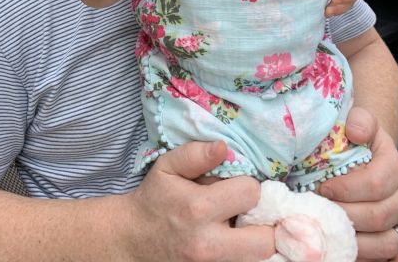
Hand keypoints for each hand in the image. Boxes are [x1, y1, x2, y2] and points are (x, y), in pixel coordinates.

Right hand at [126, 141, 275, 260]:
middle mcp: (208, 244)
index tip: (235, 187)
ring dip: (253, 240)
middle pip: (265, 240)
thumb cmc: (155, 198)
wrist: (132, 239)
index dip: (247, 186)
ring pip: (257, 259)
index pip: (251, 193)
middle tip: (245, 212)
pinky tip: (229, 240)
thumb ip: (195, 154)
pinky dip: (242, 253)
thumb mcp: (167, 167)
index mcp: (198, 208)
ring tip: (237, 227)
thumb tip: (223, 146)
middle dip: (261, 222)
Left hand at [318, 107, 397, 260]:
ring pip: (386, 242)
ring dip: (355, 242)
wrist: (369, 152)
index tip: (323, 189)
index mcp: (397, 167)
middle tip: (321, 212)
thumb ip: (359, 120)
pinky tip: (354, 255)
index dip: (347, 189)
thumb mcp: (359, 122)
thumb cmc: (358, 140)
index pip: (376, 184)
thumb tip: (355, 131)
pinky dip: (376, 259)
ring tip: (330, 233)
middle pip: (379, 216)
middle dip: (345, 216)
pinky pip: (394, 257)